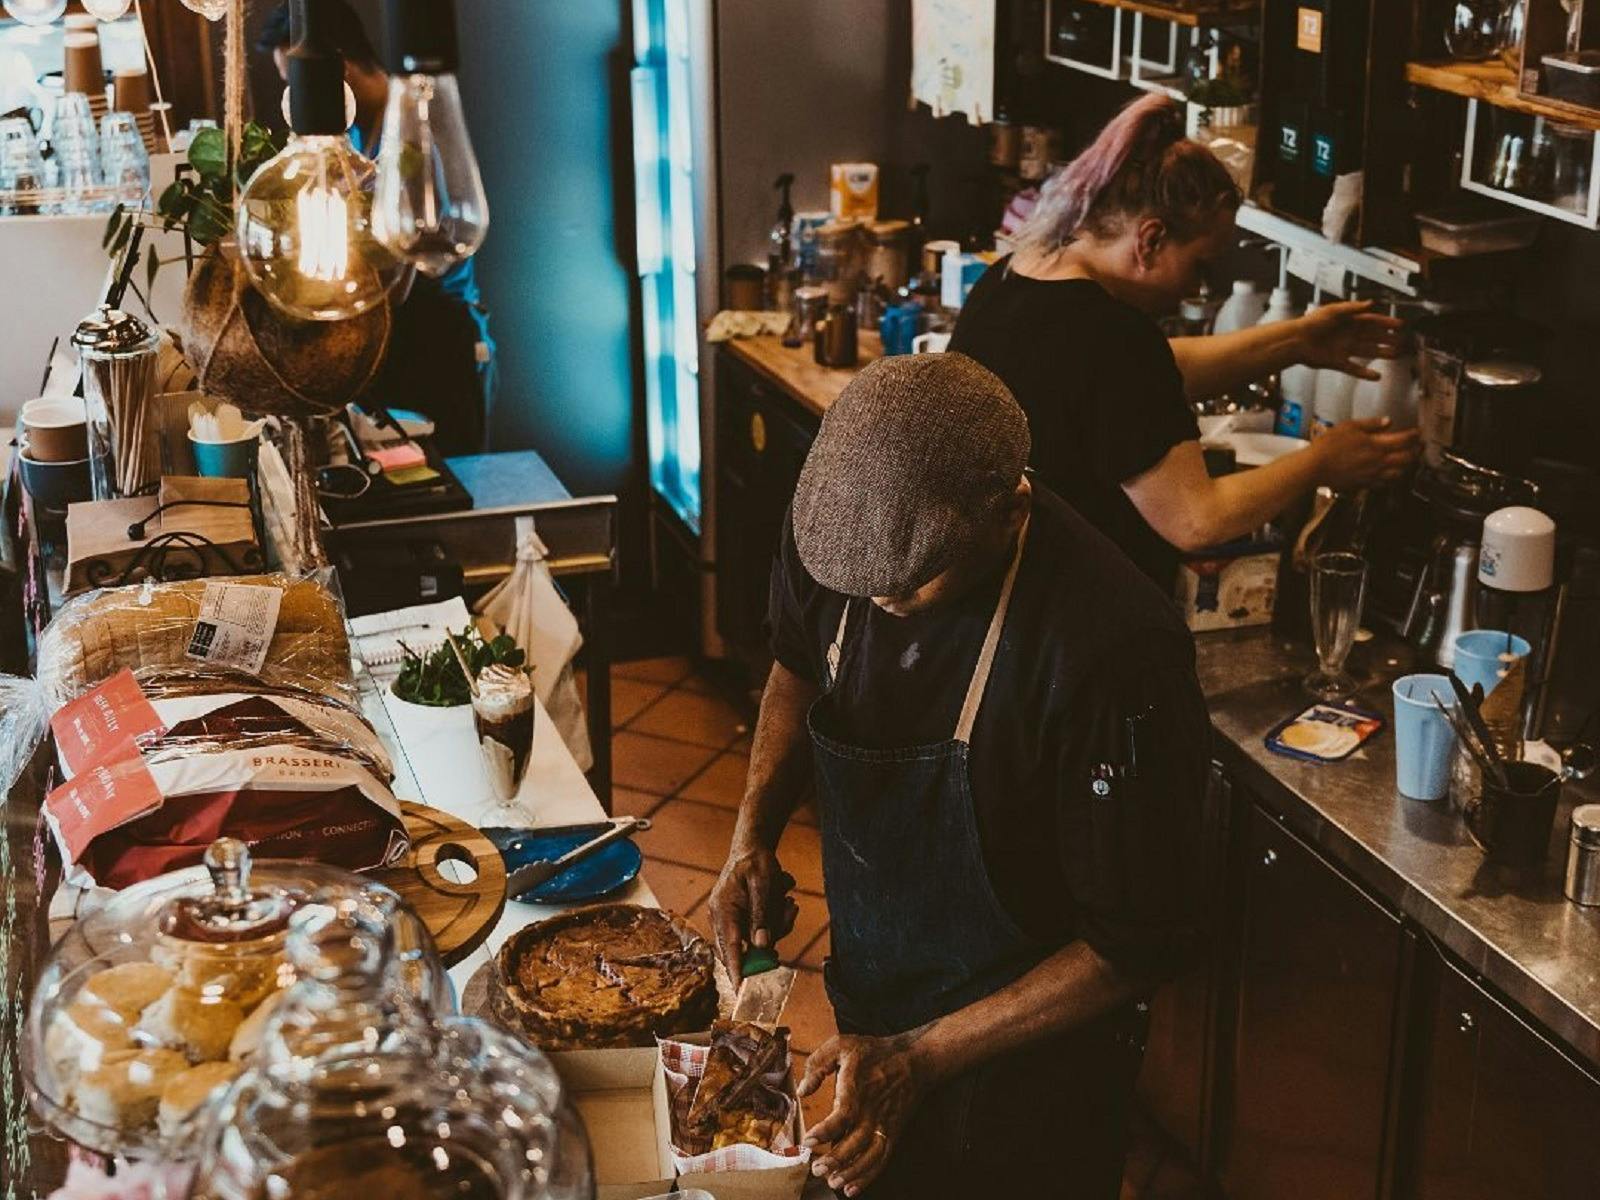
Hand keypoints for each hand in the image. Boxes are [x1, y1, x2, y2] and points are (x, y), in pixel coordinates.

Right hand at [708, 843, 797, 986]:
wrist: (752, 848)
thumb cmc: (756, 862)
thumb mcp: (763, 884)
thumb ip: (761, 915)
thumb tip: (762, 946)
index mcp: (723, 910)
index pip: (730, 948)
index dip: (737, 971)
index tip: (741, 991)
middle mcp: (722, 919)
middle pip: (744, 949)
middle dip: (770, 939)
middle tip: (788, 910)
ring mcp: (730, 921)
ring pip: (757, 942)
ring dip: (778, 925)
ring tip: (787, 900)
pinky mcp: (740, 922)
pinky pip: (760, 934)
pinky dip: (776, 922)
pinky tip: (784, 901)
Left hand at [799, 1033, 930, 1196]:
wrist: (913, 1059)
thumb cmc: (873, 1052)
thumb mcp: (841, 1044)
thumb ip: (818, 1064)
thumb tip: (803, 1090)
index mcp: (857, 1087)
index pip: (843, 1113)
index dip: (826, 1130)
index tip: (809, 1140)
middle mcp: (872, 1109)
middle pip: (856, 1140)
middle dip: (836, 1159)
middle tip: (817, 1168)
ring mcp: (884, 1123)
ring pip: (870, 1155)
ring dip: (852, 1172)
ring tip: (832, 1182)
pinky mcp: (892, 1133)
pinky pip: (882, 1159)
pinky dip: (868, 1176)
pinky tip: (851, 1188)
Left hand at [1293, 301, 1404, 379]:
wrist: (1295, 341)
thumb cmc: (1311, 323)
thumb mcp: (1333, 311)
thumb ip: (1352, 308)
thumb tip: (1370, 303)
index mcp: (1348, 321)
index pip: (1372, 321)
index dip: (1386, 323)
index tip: (1399, 325)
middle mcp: (1348, 335)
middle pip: (1373, 336)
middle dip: (1388, 338)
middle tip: (1403, 341)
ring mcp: (1344, 349)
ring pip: (1367, 351)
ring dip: (1382, 353)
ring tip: (1396, 355)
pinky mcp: (1337, 362)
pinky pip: (1354, 368)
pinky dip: (1365, 373)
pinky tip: (1377, 376)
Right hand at [1313, 418, 1420, 488]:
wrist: (1315, 467)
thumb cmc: (1329, 446)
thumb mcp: (1349, 426)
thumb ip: (1371, 424)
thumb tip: (1387, 421)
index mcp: (1377, 445)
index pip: (1404, 440)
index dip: (1414, 435)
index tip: (1418, 432)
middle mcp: (1379, 461)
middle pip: (1407, 458)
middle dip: (1417, 451)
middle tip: (1420, 446)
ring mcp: (1373, 474)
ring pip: (1399, 473)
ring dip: (1407, 466)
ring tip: (1409, 460)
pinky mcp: (1364, 484)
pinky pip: (1385, 483)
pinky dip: (1392, 477)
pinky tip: (1391, 474)